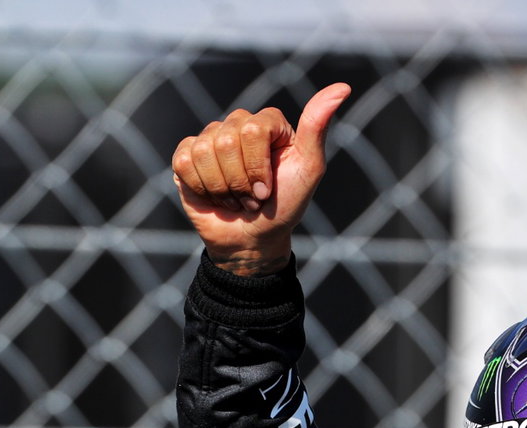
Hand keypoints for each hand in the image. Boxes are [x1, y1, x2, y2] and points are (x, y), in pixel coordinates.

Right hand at [171, 83, 351, 274]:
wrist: (254, 240)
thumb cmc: (285, 205)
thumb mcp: (309, 170)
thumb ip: (318, 128)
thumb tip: (342, 87)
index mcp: (268, 122)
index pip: (253, 129)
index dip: (257, 166)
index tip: (267, 189)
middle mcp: (238, 124)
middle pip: (226, 140)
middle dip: (239, 181)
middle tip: (252, 198)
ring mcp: (211, 139)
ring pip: (203, 152)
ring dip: (221, 188)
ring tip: (235, 199)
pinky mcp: (187, 156)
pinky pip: (183, 161)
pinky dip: (200, 186)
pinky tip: (213, 196)